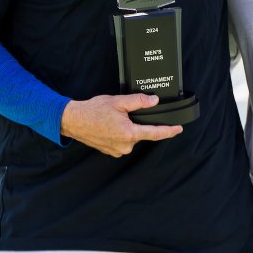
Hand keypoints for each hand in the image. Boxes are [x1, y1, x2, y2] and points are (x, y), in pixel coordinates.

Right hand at [60, 93, 182, 156]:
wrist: (73, 121)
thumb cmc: (93, 111)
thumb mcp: (118, 102)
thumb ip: (139, 101)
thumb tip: (154, 101)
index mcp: (129, 134)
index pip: (155, 133)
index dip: (169, 131)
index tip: (178, 129)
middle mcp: (125, 146)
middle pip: (141, 133)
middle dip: (136, 122)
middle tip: (121, 113)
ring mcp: (117, 150)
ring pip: (131, 137)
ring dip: (127, 128)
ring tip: (112, 119)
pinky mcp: (111, 151)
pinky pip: (122, 142)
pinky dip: (119, 134)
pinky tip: (109, 126)